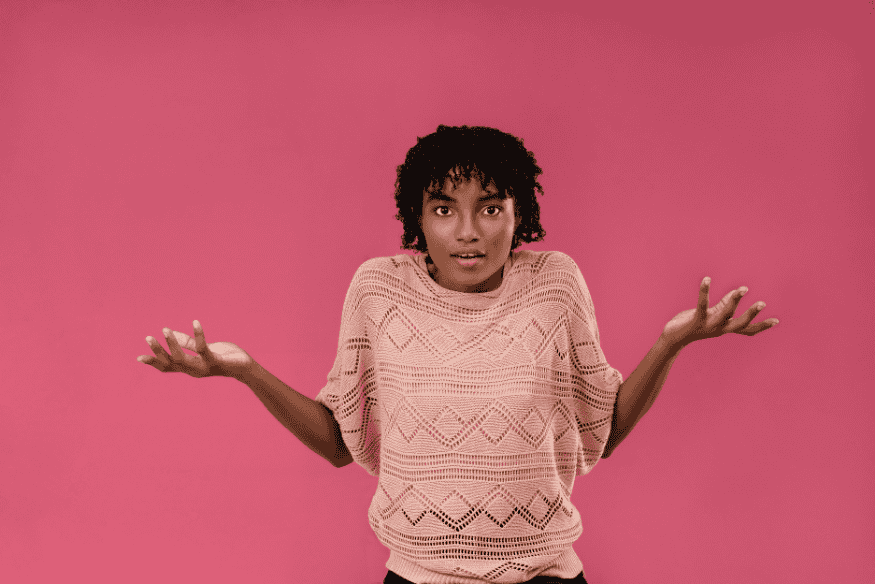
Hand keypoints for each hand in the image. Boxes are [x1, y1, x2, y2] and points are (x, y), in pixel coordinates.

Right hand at [137, 320, 252, 378]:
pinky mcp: (215, 361)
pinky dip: (198, 334)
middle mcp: (194, 370)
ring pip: (182, 358)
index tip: (138, 358)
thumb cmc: (225, 357)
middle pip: (171, 363)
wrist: (245, 366)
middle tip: (148, 337)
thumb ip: (189, 343)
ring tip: (165, 330)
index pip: (168, 367)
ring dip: (173, 343)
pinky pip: (203, 348)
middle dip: (158, 351)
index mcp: (190, 367)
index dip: (154, 363)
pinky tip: (196, 322)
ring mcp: (204, 367)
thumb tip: (172, 333)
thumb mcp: (205, 349)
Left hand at [662, 277, 778, 347]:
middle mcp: (719, 328)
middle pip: (739, 324)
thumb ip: (723, 305)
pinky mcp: (695, 320)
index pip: (746, 329)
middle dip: (751, 314)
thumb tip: (738, 292)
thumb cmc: (693, 324)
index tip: (777, 321)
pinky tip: (707, 279)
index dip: (761, 326)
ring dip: (734, 301)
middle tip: (762, 303)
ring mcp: (708, 325)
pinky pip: (702, 304)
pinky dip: (705, 291)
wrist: (673, 338)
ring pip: (725, 314)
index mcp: (725, 327)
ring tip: (743, 289)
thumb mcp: (711, 315)